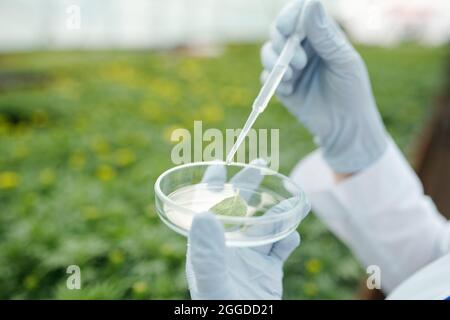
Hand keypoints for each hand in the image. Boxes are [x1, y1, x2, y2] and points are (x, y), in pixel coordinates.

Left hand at [185, 161, 300, 298]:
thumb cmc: (222, 310)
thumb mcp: (213, 284)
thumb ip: (208, 253)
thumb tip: (204, 214)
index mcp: (210, 246)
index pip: (208, 208)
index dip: (212, 185)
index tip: (219, 164)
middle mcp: (229, 247)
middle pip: (239, 209)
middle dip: (248, 186)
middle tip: (260, 165)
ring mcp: (249, 257)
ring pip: (265, 226)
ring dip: (277, 212)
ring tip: (291, 202)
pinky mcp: (267, 270)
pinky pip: (279, 248)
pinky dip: (287, 239)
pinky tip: (290, 239)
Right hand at [261, 0, 387, 172]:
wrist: (345, 126)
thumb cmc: (351, 90)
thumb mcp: (342, 61)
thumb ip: (324, 35)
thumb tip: (310, 2)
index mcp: (321, 35)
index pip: (299, 14)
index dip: (289, 15)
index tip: (285, 26)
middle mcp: (303, 47)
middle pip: (278, 31)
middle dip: (282, 43)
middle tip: (299, 62)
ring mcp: (290, 66)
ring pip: (268, 52)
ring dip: (275, 62)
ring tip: (292, 76)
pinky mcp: (281, 85)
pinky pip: (266, 76)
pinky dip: (273, 81)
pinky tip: (289, 90)